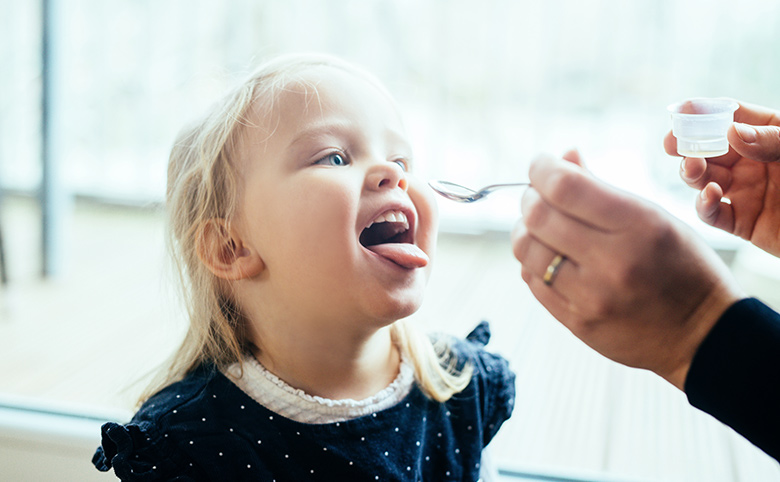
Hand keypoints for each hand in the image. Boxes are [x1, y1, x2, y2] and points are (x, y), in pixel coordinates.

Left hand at [511, 152, 742, 389]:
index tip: (541, 164)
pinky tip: (548, 255)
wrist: (702, 336)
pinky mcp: (577, 322)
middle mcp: (611, 262)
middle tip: (537, 195)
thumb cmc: (682, 267)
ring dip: (525, 229)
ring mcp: (591, 297)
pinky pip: (533, 281)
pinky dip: (533, 261)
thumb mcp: (655, 218)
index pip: (564, 187)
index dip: (542, 168)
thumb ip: (602, 188)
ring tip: (540, 226)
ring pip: (526, 249)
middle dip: (530, 197)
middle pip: (538, 216)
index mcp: (637, 226)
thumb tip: (563, 157)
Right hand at [665, 101, 779, 256]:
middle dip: (688, 143)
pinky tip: (709, 195)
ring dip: (691, 171)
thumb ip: (772, 140)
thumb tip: (731, 131)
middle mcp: (755, 162)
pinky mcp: (743, 223)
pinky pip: (713, 213)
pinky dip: (703, 205)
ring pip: (704, 178)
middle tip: (672, 142)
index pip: (734, 116)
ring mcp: (746, 193)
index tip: (682, 109)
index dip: (705, 111)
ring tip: (692, 167)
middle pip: (711, 147)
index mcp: (773, 135)